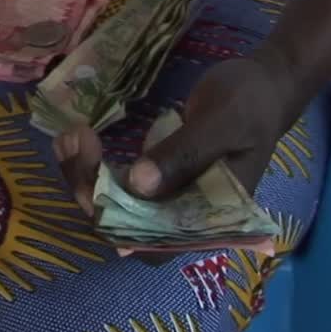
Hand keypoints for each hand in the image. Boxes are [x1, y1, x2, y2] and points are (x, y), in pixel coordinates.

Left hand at [56, 51, 299, 215]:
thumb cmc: (250, 104)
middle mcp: (186, 220)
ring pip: (114, 206)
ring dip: (84, 177)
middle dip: (91, 190)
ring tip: (68, 136)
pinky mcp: (157, 180)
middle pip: (126, 227)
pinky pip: (117, 184)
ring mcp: (169, 200)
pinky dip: (92, 165)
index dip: (118, 225)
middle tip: (73, 142)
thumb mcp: (223, 123)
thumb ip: (184, 155)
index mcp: (212, 220)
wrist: (262, 86)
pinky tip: (74, 138)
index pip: (155, 245)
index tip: (93, 183)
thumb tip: (138, 185)